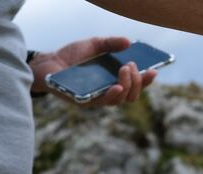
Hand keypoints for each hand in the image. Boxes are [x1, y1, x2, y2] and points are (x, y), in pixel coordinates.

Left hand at [29, 37, 157, 106]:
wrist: (48, 63)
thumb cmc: (71, 56)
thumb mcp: (94, 45)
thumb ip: (111, 43)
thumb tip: (128, 42)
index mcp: (114, 80)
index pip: (135, 85)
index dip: (146, 81)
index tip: (154, 70)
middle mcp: (108, 92)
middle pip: (132, 96)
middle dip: (137, 81)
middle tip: (131, 65)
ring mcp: (98, 99)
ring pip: (121, 100)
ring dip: (127, 85)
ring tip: (125, 69)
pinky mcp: (86, 102)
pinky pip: (103, 103)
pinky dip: (113, 95)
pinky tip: (117, 86)